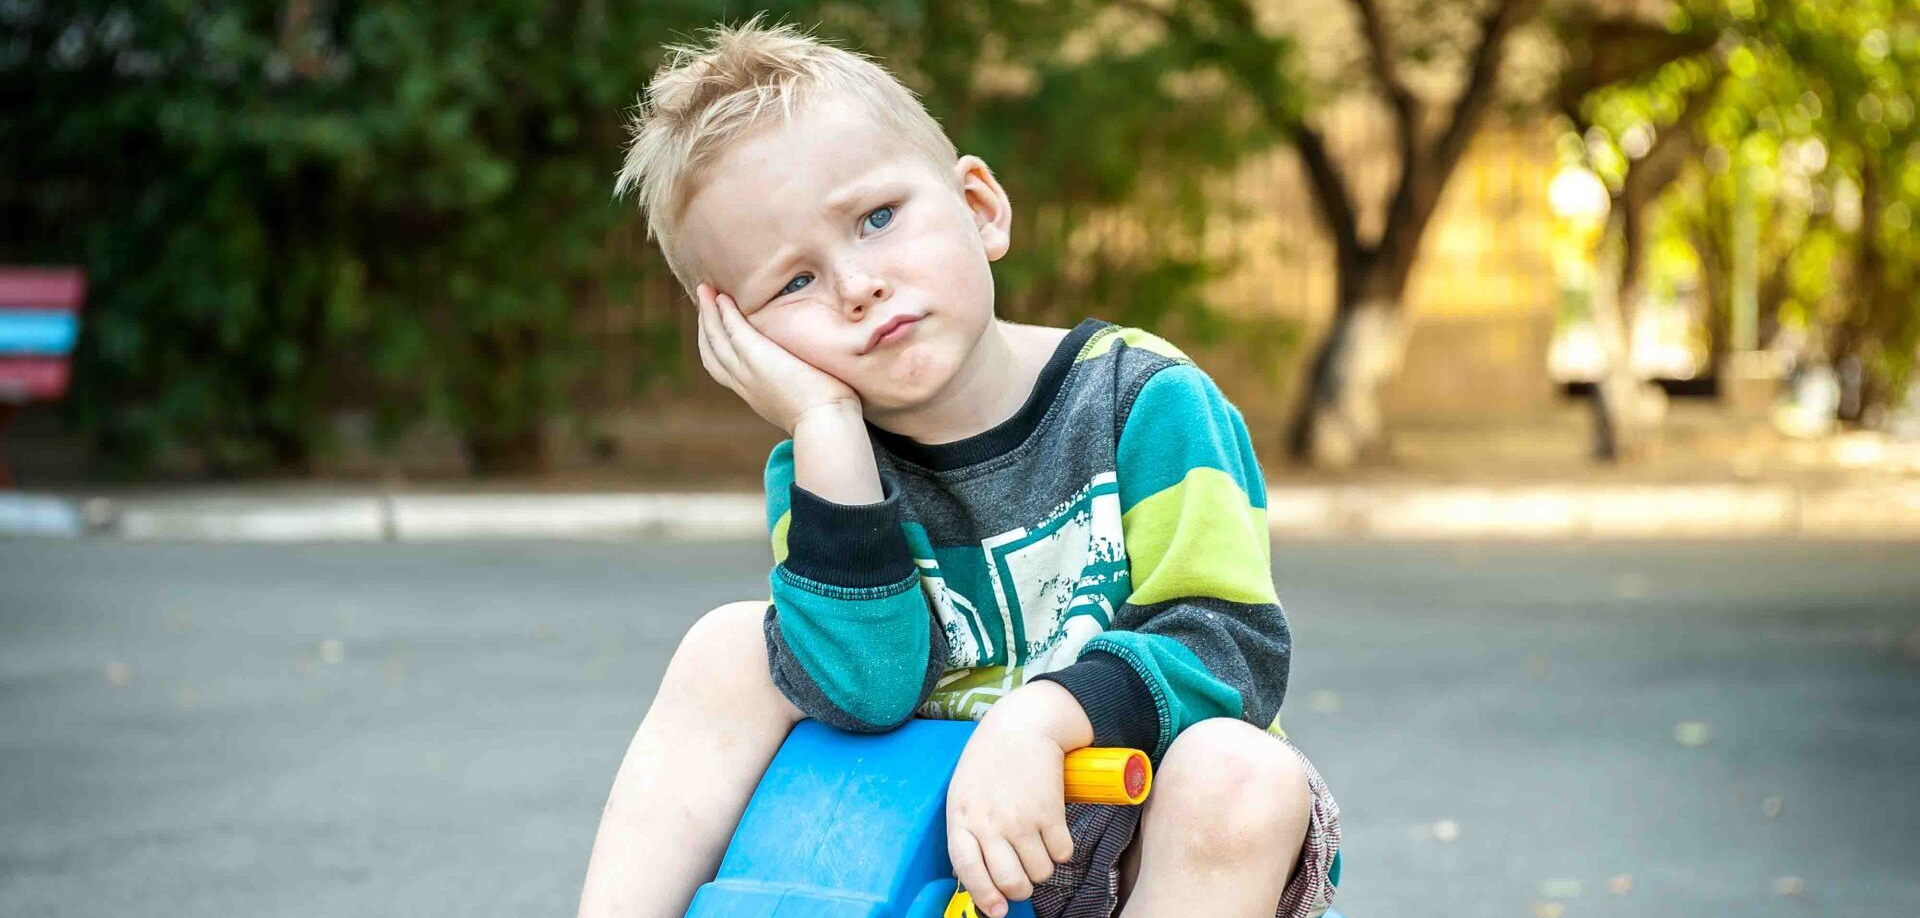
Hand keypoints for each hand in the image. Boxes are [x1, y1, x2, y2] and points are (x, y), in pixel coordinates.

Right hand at [695, 283, 859, 434]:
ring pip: (715, 338)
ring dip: (707, 313)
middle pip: (712, 352)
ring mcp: (747, 371)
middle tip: (704, 300)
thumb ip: (798, 385)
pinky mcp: (756, 357)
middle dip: (705, 325)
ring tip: (705, 289)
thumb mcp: (804, 399)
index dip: (716, 345)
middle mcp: (744, 383)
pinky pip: (733, 329)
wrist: (826, 423)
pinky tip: (722, 297)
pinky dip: (724, 313)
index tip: (717, 326)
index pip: (724, 368)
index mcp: (754, 393)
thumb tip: (813, 378)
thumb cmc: (827, 415)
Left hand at [945, 718, 1075, 917]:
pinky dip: (1062, 850)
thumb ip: (967, 833)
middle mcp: (990, 822)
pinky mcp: (1050, 812)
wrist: (1022, 726)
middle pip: (1009, 881)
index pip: (968, 870)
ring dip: (1043, 867)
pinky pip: (1062, 853)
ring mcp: (1021, 818)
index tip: (997, 910)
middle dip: (1020, 889)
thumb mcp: (964, 795)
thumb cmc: (990, 762)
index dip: (984, 896)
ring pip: (1040, 872)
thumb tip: (978, 879)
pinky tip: (1053, 831)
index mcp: (962, 818)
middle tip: (1023, 878)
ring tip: (1037, 845)